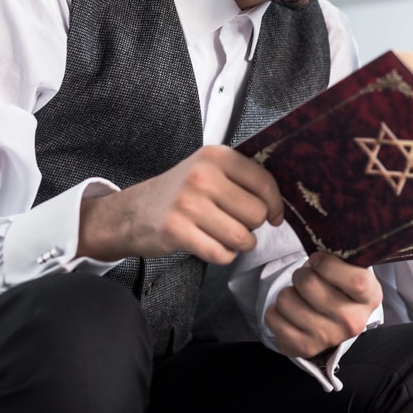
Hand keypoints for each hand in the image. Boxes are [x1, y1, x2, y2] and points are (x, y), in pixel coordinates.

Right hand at [77, 144, 282, 263]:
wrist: (132, 211)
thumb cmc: (180, 192)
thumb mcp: (209, 170)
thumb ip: (244, 179)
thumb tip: (279, 204)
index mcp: (216, 157)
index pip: (264, 182)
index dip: (275, 204)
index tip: (274, 215)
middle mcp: (203, 176)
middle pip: (256, 214)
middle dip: (252, 226)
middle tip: (236, 223)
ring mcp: (188, 203)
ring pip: (242, 237)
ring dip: (240, 244)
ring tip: (226, 236)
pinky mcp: (176, 230)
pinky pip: (221, 254)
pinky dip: (222, 256)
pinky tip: (211, 245)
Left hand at [264, 252, 382, 358]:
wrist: (336, 323)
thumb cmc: (342, 287)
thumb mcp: (353, 270)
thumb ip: (343, 256)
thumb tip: (320, 238)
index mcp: (370, 297)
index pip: (355, 280)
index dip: (329, 264)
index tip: (317, 259)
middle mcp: (352, 322)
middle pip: (310, 284)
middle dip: (301, 273)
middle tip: (307, 277)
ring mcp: (327, 338)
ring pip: (286, 299)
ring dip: (287, 292)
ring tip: (299, 296)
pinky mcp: (302, 348)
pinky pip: (272, 317)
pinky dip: (275, 310)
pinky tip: (290, 311)